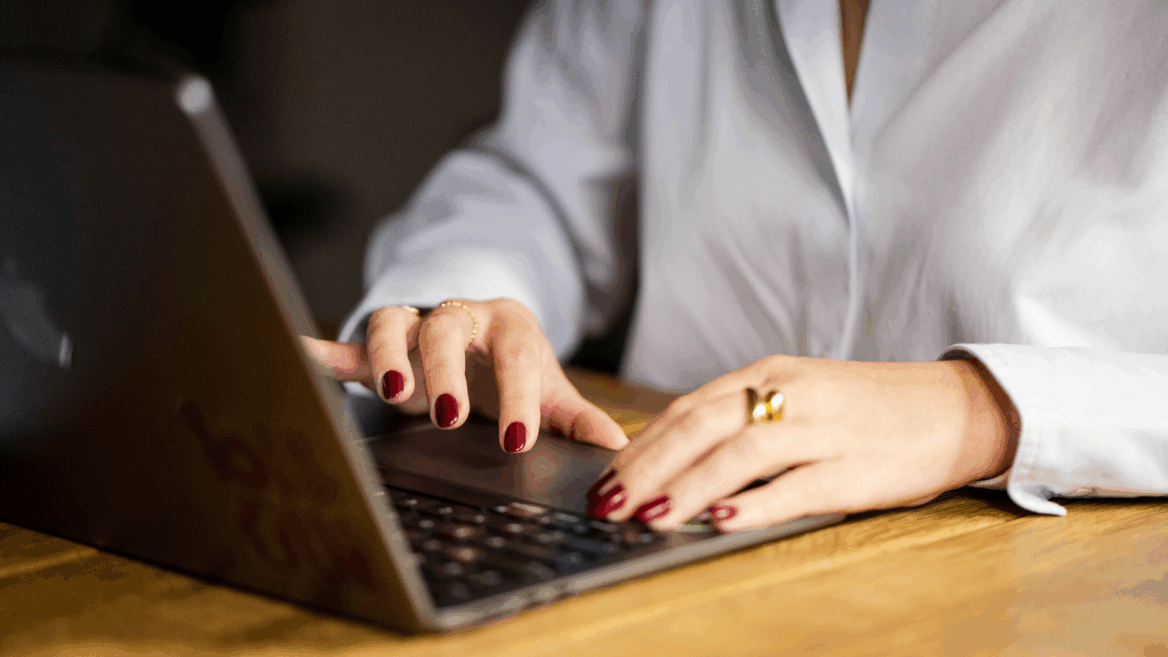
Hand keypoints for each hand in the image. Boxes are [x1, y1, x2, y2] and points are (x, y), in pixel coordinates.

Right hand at [301, 299, 627, 452]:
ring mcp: (415, 329)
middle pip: (446, 329)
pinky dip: (324, 350)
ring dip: (389, 354)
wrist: (482, 336)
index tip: (518, 440)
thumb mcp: (548, 389)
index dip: (518, 395)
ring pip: (394, 323)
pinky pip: (349, 342)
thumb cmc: (514, 365)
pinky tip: (302, 356)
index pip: (514, 353)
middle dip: (446, 370)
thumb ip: (576, 418)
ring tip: (391, 393)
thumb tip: (613, 447)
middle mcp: (458, 319)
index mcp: (507, 327)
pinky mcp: (380, 346)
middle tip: (452, 415)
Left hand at [587, 356, 1019, 530]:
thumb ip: (743, 416)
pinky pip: (797, 487)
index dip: (643, 443)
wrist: (952, 408)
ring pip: (741, 454)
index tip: (607, 474)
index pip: (690, 408)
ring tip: (648, 514)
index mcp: (770, 374)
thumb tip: (676, 456)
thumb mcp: (798, 394)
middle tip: (608, 501)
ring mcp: (824, 430)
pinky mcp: (855, 468)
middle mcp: (791, 394)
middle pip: (703, 427)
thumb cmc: (865, 407)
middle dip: (647, 466)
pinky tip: (720, 520)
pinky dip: (755, 505)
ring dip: (688, 486)